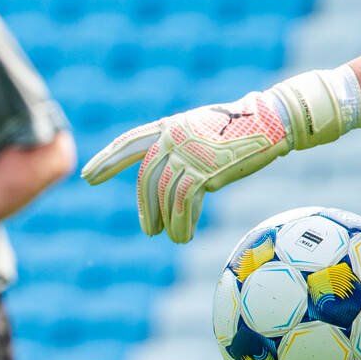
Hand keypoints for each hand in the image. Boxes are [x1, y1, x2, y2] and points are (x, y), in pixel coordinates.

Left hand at [81, 69, 360, 243]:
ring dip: (165, 221)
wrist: (273, 122)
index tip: (87, 177)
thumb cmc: (246, 127)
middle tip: (148, 229)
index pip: (131, 142)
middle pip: (147, 178)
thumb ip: (185, 148)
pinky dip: (181, 223)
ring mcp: (187, 153)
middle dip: (145, 207)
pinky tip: (184, 236)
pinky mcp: (203, 170)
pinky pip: (182, 204)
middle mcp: (173, 137)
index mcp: (171, 125)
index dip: (108, 160)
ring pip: (164, 196)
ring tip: (171, 237)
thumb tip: (174, 177)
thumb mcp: (207, 131)